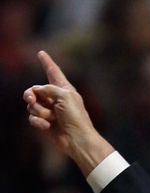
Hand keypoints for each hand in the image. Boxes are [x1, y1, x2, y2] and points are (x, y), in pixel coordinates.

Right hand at [22, 50, 113, 175]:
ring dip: (39, 111)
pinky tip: (47, 126)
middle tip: (30, 98)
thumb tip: (37, 92)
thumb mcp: (65, 95)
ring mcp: (49, 111)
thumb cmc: (76, 117)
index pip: (53, 72)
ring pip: (32, 104)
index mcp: (64, 89)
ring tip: (51, 118)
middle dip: (30, 94)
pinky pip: (32, 117)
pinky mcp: (45, 122)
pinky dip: (38, 121)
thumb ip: (48, 88)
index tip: (41, 53)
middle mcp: (56, 98)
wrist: (77, 139)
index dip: (47, 63)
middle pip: (34, 90)